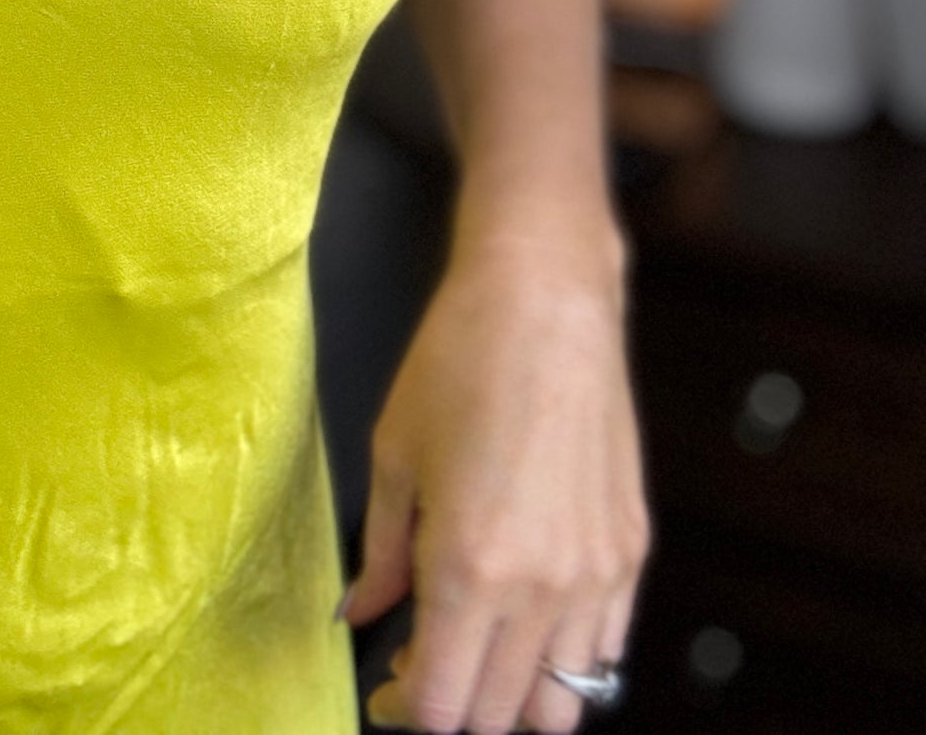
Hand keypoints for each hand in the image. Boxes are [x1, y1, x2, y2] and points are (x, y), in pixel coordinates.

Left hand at [344, 229, 646, 731]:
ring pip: (562, 703)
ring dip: (512, 697)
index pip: (443, 705)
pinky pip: (605, 653)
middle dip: (452, 705)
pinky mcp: (631, 553)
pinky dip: (563, 662)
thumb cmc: (460, 360)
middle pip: (500, 714)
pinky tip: (526, 622)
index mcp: (472, 568)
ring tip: (475, 650)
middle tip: (418, 666)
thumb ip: (381, 553)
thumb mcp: (394, 454)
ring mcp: (597, 577)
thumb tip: (360, 613)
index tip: (385, 691)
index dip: (405, 713)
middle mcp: (543, 589)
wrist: (547, 299)